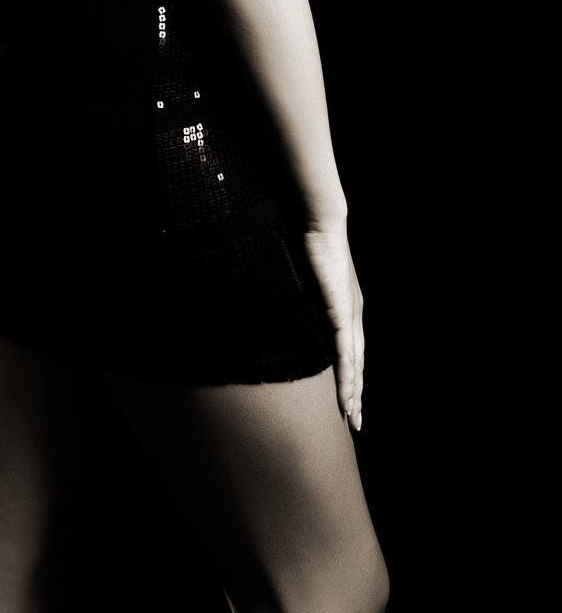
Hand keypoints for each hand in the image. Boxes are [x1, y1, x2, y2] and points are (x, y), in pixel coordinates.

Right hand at [302, 218, 364, 432]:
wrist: (319, 221)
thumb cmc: (309, 242)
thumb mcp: (306, 277)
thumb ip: (302, 294)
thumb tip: (283, 302)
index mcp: (346, 308)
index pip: (350, 350)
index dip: (350, 376)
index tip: (348, 400)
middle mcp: (354, 315)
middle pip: (357, 364)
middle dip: (356, 393)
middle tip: (355, 421)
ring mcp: (350, 314)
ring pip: (354, 363)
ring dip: (354, 391)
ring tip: (352, 415)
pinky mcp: (342, 311)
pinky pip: (346, 350)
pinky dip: (348, 374)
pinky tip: (349, 393)